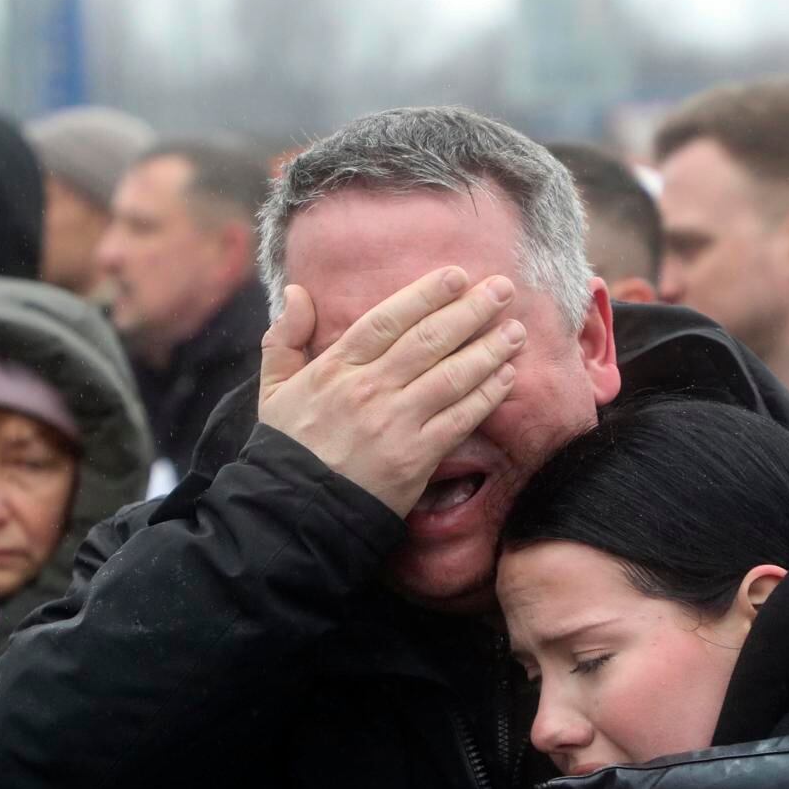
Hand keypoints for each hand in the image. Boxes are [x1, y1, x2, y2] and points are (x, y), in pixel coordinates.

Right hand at [257, 268, 524, 515]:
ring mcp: (396, 423)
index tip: (456, 276)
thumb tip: (298, 293)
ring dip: (489, 349)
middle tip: (502, 289)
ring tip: (515, 330)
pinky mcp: (417, 456)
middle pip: (429, 340)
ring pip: (452, 375)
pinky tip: (507, 376)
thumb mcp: (273, 389)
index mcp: (336, 368)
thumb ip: (285, 338)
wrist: (297, 513)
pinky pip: (460, 418)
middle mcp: (369, 389)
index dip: (425, 294)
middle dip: (471, 310)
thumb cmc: (289, 448)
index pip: (388, 319)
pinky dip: (487, 395)